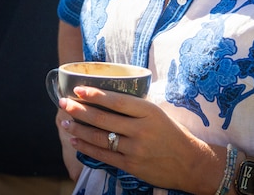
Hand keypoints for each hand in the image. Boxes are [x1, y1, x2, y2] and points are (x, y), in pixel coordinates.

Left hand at [59, 86, 214, 192]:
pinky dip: (87, 148)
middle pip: (103, 119)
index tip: (78, 89)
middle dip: (79, 110)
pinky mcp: (131, 165)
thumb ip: (137, 106)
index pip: (117, 101)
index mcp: (149, 112)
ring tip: (65, 122)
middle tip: (63, 103)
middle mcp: (141, 129)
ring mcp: (135, 149)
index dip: (96, 95)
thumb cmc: (174, 134)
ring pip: (100, 137)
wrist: (190, 163)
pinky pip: (104, 155)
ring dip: (79, 129)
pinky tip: (76, 141)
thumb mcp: (159, 113)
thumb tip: (109, 95)